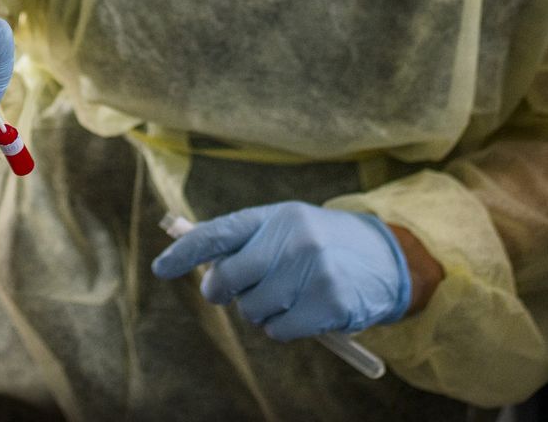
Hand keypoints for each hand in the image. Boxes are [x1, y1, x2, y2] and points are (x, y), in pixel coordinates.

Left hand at [151, 201, 412, 340]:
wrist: (386, 258)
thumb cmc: (323, 244)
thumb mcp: (287, 228)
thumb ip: (246, 242)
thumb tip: (200, 267)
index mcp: (276, 216)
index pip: (218, 233)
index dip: (185, 253)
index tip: (161, 268)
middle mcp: (292, 238)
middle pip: (226, 278)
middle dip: (224, 291)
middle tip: (240, 291)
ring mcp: (312, 270)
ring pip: (252, 310)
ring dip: (262, 312)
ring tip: (289, 295)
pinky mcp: (329, 302)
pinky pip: (279, 331)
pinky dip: (285, 328)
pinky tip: (306, 311)